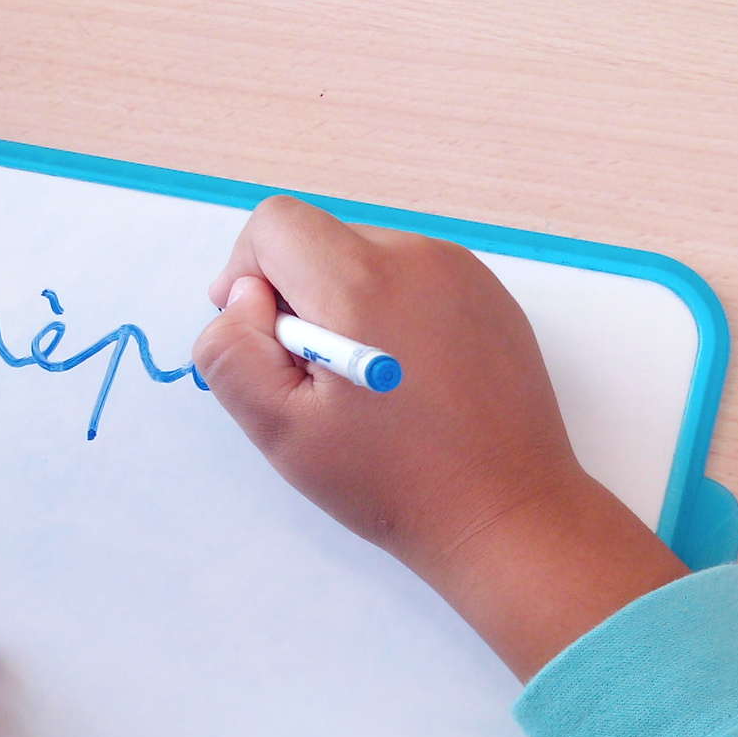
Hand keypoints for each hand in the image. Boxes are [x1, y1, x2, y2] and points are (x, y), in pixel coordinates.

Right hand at [192, 196, 685, 673]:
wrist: (506, 513)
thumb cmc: (392, 481)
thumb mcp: (280, 430)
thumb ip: (232, 350)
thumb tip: (245, 297)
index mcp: (360, 281)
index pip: (274, 223)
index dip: (247, 275)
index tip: (264, 340)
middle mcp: (416, 256)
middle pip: (321, 239)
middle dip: (299, 298)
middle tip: (317, 380)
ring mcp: (461, 271)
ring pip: (366, 258)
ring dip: (346, 306)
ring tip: (368, 386)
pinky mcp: (489, 295)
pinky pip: (413, 278)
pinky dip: (392, 314)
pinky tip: (408, 381)